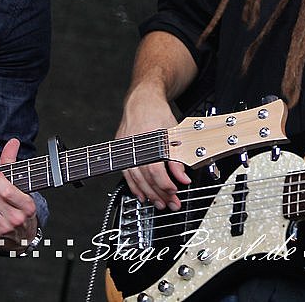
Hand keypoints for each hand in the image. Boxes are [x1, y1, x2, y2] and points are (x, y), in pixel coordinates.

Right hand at [116, 85, 189, 210]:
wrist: (142, 101)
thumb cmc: (157, 113)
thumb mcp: (174, 133)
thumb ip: (177, 158)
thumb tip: (182, 178)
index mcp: (148, 140)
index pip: (154, 168)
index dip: (164, 183)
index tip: (173, 191)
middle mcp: (134, 146)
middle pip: (145, 177)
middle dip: (158, 193)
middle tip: (169, 203)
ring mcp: (126, 149)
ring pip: (135, 178)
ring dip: (147, 193)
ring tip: (158, 202)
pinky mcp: (122, 151)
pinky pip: (127, 174)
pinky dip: (134, 186)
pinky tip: (141, 195)